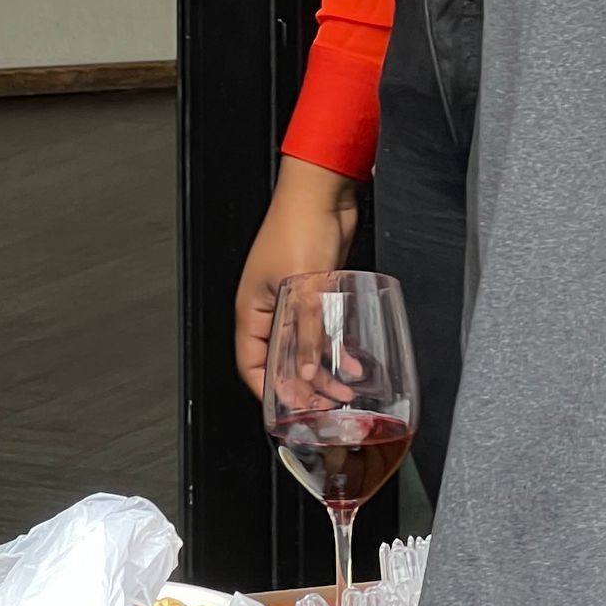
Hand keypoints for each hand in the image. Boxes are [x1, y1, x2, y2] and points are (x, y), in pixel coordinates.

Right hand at [234, 157, 360, 397]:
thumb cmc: (298, 227)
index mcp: (252, 309)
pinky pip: (324, 331)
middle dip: (302, 387)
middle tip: (325, 407)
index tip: (289, 413)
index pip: (251, 364)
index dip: (268, 391)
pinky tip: (354, 362)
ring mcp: (294, 300)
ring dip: (324, 372)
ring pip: (306, 349)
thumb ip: (306, 335)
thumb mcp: (303, 288)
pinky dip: (337, 348)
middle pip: (281, 361)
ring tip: (345, 391)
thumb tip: (307, 378)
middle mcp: (270, 308)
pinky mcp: (317, 292)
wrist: (322, 192)